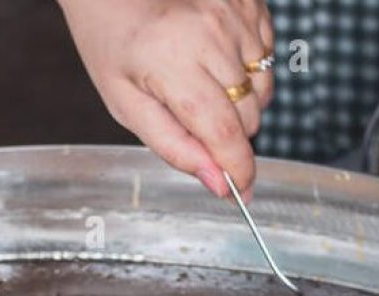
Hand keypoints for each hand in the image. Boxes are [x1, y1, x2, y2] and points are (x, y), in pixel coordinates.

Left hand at [59, 0, 274, 199]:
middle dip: (229, 137)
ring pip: (263, 90)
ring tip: (202, 86)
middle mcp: (210, 33)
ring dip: (240, 103)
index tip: (240, 192)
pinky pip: (266, 57)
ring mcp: (233, 12)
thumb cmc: (112, 43)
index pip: (224, 133)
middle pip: (249, 117)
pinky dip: (248, 70)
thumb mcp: (127, 106)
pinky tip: (216, 61)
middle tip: (195, 123)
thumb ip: (173, 147)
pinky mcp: (247, 0)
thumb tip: (217, 182)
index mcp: (173, 62)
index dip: (238, 171)